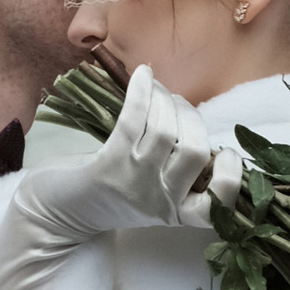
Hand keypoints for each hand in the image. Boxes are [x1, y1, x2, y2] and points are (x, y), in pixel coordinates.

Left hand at [19, 66, 232, 241]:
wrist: (57, 214)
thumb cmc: (109, 197)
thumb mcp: (153, 194)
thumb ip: (178, 172)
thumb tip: (198, 127)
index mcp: (177, 213)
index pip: (219, 203)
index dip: (232, 174)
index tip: (226, 153)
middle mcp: (160, 201)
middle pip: (197, 152)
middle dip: (192, 117)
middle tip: (178, 106)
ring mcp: (135, 184)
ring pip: (167, 131)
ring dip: (167, 100)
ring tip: (159, 91)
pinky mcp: (109, 166)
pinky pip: (135, 120)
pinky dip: (143, 90)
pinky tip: (143, 75)